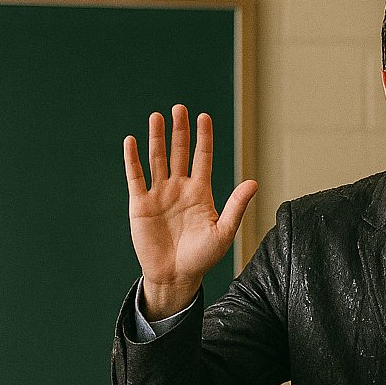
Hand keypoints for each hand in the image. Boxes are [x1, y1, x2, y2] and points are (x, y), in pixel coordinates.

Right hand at [123, 104, 257, 318]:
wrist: (176, 276)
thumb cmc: (202, 257)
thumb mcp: (223, 232)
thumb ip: (236, 206)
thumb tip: (253, 183)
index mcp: (200, 193)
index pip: (203, 158)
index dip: (203, 138)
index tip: (204, 117)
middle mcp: (179, 189)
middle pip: (179, 152)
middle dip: (179, 131)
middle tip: (180, 108)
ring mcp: (159, 194)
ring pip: (157, 159)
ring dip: (156, 138)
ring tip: (157, 117)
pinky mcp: (140, 204)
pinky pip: (135, 176)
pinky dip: (132, 159)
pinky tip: (132, 141)